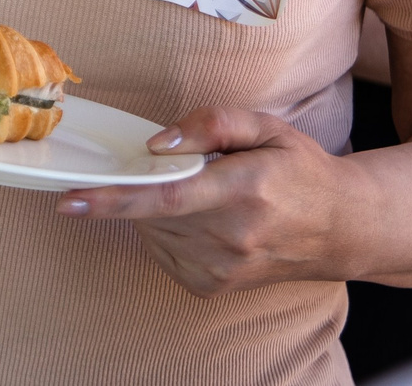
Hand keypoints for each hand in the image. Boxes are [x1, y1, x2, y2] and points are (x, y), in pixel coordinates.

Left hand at [57, 108, 365, 293]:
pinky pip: (165, 254)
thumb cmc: (300, 168)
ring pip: (154, 234)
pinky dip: (165, 233)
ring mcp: (224, 268)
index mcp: (245, 188)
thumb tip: (156, 143)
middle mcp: (234, 235)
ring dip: (155, 210)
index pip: (167, 197)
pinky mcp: (215, 286)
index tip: (70, 199)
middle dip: (139, 189)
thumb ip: (210, 124)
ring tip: (199, 192)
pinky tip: (198, 218)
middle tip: (162, 168)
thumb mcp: (265, 127)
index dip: (114, 199)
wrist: (341, 227)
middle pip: (154, 213)